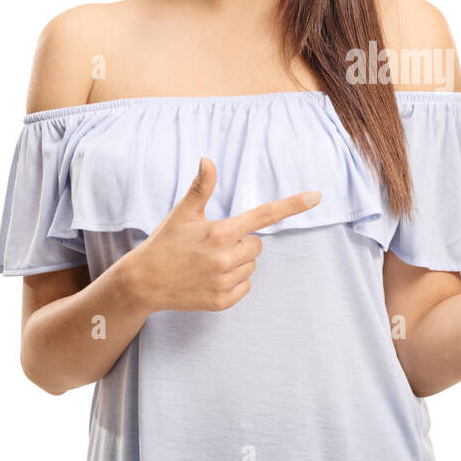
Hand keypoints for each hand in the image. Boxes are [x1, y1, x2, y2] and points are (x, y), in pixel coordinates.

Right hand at [124, 157, 321, 312]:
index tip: (317, 196)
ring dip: (237, 262)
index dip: (293, 205)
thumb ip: (200, 187)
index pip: (264, 215)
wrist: (143, 282)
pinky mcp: (222, 301)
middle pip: (257, 245)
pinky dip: (233, 282)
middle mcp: (225, 258)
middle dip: (241, 242)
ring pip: (251, 266)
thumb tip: (208, 159)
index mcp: (219, 232)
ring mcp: (224, 282)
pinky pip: (245, 286)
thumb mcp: (182, 213)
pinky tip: (209, 278)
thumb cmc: (164, 243)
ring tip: (208, 262)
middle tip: (213, 245)